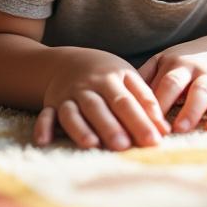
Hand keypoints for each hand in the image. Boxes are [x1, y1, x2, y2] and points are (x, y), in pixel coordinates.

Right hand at [34, 47, 170, 150]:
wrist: (69, 61)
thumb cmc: (106, 74)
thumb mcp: (128, 78)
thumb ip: (146, 101)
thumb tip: (164, 129)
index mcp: (110, 79)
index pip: (126, 101)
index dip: (140, 121)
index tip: (154, 140)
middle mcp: (87, 88)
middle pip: (99, 107)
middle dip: (110, 126)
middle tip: (124, 145)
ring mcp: (67, 96)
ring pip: (72, 112)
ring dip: (80, 128)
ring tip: (91, 144)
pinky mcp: (51, 105)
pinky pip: (45, 115)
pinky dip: (42, 127)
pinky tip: (43, 142)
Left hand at [139, 38, 206, 133]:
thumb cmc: (180, 64)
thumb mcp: (161, 63)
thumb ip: (144, 79)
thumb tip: (119, 99)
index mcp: (176, 65)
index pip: (166, 85)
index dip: (159, 105)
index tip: (150, 124)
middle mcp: (198, 72)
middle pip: (192, 89)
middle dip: (187, 109)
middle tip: (179, 129)